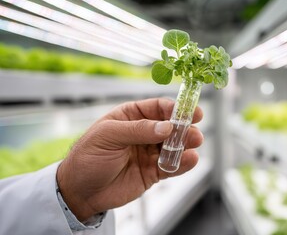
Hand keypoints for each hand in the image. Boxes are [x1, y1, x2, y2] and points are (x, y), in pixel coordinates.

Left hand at [56, 98, 202, 220]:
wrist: (80, 192)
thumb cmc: (88, 157)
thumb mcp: (108, 136)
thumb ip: (138, 130)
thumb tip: (166, 127)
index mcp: (131, 116)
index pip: (157, 108)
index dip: (174, 108)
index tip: (189, 111)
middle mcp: (143, 133)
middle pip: (170, 126)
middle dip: (184, 127)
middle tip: (193, 131)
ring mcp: (149, 152)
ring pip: (174, 146)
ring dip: (186, 144)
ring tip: (194, 143)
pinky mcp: (153, 172)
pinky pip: (171, 165)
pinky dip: (182, 163)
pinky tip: (190, 159)